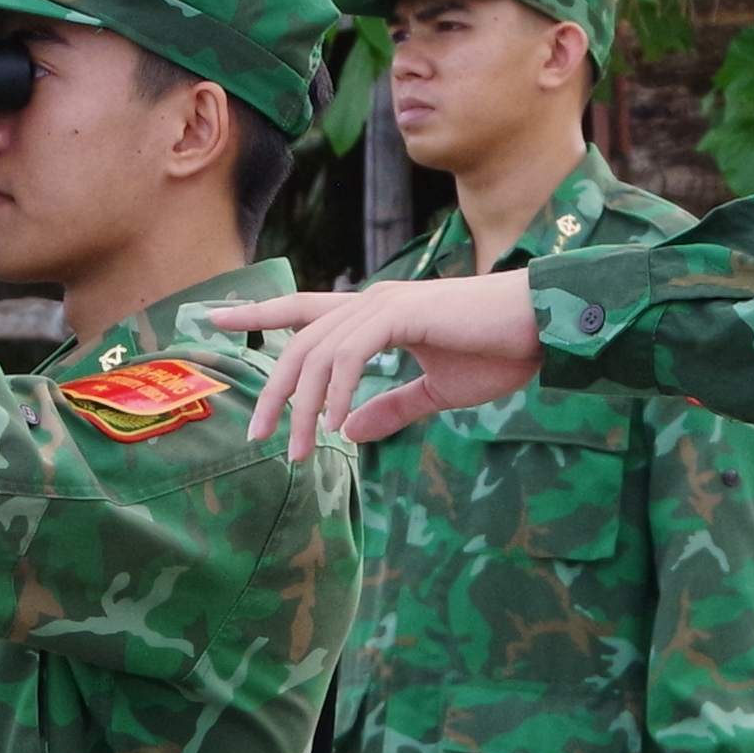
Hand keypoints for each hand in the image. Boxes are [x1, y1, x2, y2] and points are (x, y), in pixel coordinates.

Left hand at [217, 271, 547, 454]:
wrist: (541, 329)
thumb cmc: (498, 354)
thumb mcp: (436, 393)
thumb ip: (391, 408)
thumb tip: (351, 432)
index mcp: (376, 314)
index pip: (303, 311)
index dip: (257, 314)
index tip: (211, 319)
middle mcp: (372, 303)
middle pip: (299, 340)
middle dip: (273, 389)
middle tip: (258, 435)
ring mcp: (385, 305)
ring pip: (319, 354)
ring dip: (303, 406)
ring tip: (299, 449)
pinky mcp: (402, 314)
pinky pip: (351, 356)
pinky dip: (337, 392)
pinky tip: (337, 426)